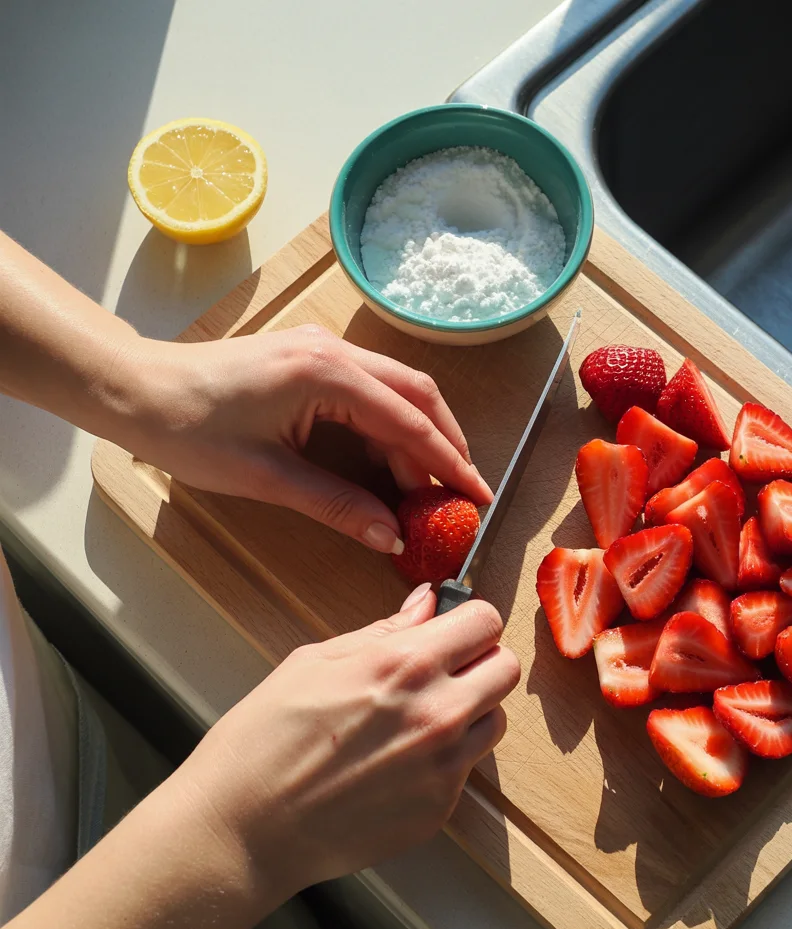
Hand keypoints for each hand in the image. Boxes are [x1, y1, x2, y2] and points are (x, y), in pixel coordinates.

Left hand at [117, 325, 492, 553]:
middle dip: (446, 443)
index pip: (409, 421)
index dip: (448, 462)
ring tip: (430, 485)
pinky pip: (370, 388)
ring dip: (420, 434)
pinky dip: (391, 423)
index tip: (477, 494)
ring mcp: (323, 349)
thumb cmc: (186, 428)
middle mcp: (334, 352)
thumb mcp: (266, 476)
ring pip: (397, 388)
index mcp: (326, 375)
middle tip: (463, 491)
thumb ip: (336, 504)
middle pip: (417, 395)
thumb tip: (389, 535)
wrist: (134, 388)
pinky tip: (390, 459)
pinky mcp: (311, 358)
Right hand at [171, 585, 518, 893]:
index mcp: (404, 664)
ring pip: (497, 720)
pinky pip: (467, 769)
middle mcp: (437, 713)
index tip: (454, 630)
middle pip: (506, 668)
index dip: (470, 621)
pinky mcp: (440, 808)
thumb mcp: (315, 660)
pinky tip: (400, 763)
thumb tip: (426, 603)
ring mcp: (443, 766)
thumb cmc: (265, 739)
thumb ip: (384, 630)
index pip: (486, 621)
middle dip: (481, 661)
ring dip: (472, 712)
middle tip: (445, 670)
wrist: (244, 828)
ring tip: (421, 719)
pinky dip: (447, 760)